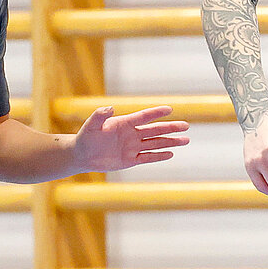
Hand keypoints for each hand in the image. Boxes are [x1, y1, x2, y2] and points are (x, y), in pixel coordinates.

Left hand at [72, 104, 191, 171]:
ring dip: (170, 142)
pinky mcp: (131, 160)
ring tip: (185, 140)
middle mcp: (132, 134)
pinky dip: (159, 156)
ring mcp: (133, 147)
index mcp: (124, 123)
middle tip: (186, 126)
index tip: (170, 109)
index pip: (144, 117)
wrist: (82, 155)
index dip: (156, 113)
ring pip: (155, 143)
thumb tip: (109, 108)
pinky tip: (171, 153)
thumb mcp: (90, 125)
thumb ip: (99, 116)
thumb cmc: (85, 137)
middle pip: (155, 130)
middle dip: (171, 128)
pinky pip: (148, 157)